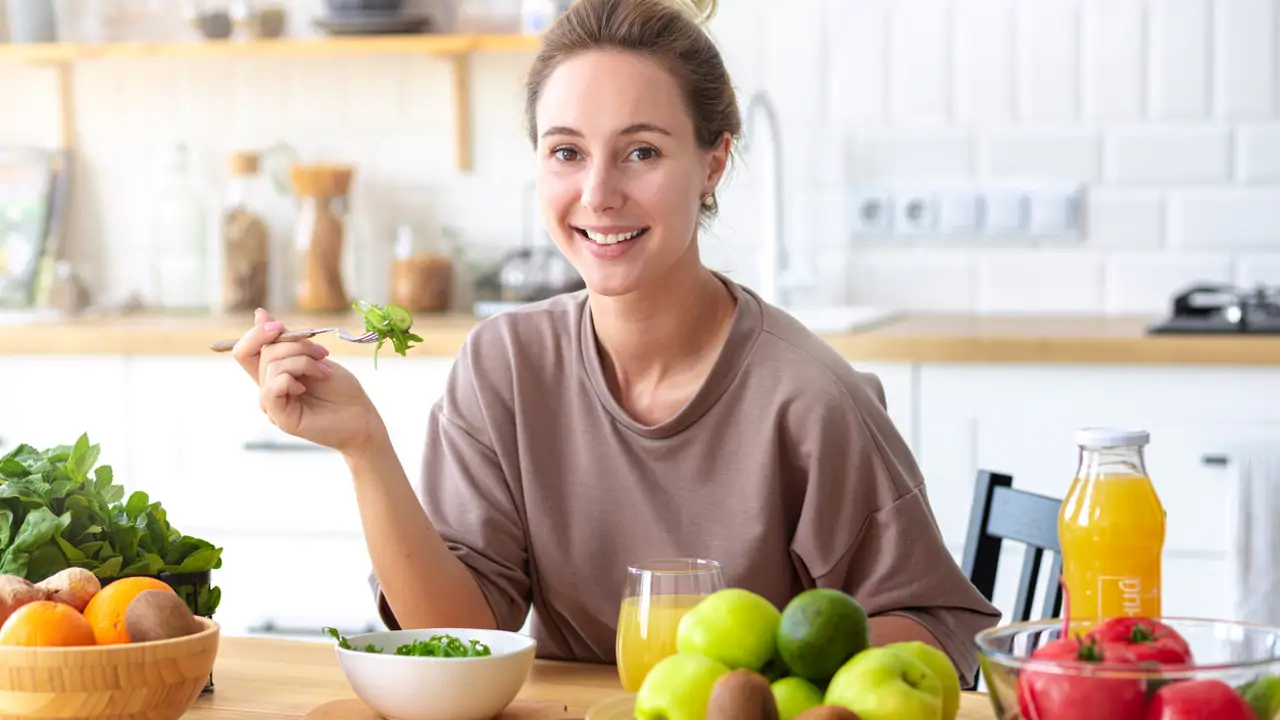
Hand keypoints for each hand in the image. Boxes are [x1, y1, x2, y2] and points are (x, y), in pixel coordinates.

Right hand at [231, 309, 384, 453]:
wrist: (362, 417)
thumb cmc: (341, 389)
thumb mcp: (313, 356)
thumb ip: (286, 341)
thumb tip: (259, 314)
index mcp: (274, 374)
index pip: (246, 351)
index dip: (257, 333)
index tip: (279, 325)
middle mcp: (269, 389)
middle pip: (265, 353)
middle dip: (297, 345)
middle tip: (323, 355)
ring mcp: (273, 405)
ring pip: (271, 367)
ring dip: (303, 362)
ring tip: (324, 372)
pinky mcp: (281, 418)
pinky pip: (271, 389)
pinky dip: (290, 380)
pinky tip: (305, 388)